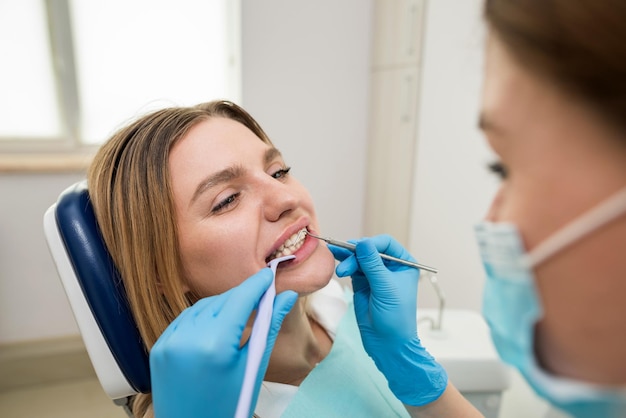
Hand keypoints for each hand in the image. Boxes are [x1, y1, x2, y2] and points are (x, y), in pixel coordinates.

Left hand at [150, 268, 297, 417]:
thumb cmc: (229, 406)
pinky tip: (216, 323)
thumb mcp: (253, 367)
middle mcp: (187, 339)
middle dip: (241, 296)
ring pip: (201, 307)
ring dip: (222, 304)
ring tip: (241, 311)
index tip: (268, 275)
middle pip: (221, 301)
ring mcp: (169, 343)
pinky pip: (184, 320)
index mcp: (215, 345)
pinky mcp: (159, 348)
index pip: (240, 300)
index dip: (256, 285)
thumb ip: (269, 326)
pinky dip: (201, 316)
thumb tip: (287, 296)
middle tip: (261, 295)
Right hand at [330, 235, 447, 405]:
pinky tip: (336, 262)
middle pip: (369, 249)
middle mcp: (390, 266)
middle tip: (344, 259)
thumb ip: (373, 264)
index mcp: (404, 264)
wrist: (388, 344)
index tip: (357, 248)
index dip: (371, 243)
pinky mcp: (362, 284)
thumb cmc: (395, 317)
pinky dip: (345, 265)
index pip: (385, 244)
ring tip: (339, 266)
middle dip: (355, 253)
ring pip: (358, 258)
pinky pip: (352, 269)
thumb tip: (362, 242)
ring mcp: (375, 275)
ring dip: (347, 259)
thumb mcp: (385, 287)